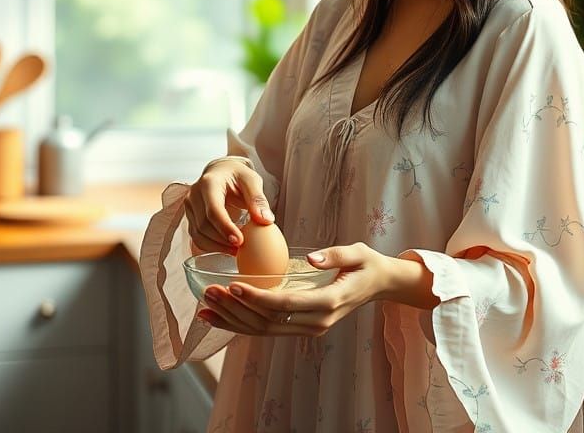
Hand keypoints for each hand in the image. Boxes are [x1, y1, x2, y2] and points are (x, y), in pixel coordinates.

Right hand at [184, 158, 274, 255]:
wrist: (222, 171)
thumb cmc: (236, 175)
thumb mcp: (251, 180)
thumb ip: (258, 199)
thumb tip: (266, 220)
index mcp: (209, 183)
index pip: (213, 210)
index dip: (225, 228)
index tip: (239, 241)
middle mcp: (194, 194)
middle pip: (204, 225)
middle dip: (222, 240)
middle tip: (241, 248)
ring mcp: (190, 206)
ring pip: (198, 234)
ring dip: (216, 246)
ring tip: (236, 250)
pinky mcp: (190, 216)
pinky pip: (197, 236)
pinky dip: (211, 245)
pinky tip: (226, 247)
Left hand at [198, 242, 392, 337]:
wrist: (378, 285)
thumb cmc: (366, 264)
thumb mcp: (357, 253)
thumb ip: (335, 255)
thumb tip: (312, 259)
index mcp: (328, 303)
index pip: (285, 304)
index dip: (257, 298)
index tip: (233, 285)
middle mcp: (316, 323)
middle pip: (269, 321)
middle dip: (236, 309)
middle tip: (209, 293)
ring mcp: (309, 328)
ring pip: (264, 331)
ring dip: (233, 321)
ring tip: (205, 307)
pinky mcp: (302, 327)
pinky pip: (268, 330)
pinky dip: (242, 325)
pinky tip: (221, 317)